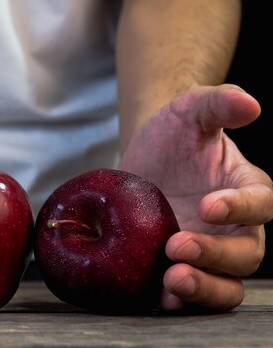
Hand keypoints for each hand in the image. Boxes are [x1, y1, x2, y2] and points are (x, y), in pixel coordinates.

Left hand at [118, 84, 272, 311]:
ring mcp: (209, 252)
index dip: (240, 207)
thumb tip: (249, 103)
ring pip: (226, 284)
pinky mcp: (181, 268)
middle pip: (245, 254)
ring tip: (171, 282)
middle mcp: (235, 228)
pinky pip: (193, 295)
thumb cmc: (173, 134)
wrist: (142, 159)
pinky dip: (181, 300)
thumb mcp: (190, 110)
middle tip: (177, 247)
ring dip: (203, 287)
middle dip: (215, 255)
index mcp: (246, 190)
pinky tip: (158, 296)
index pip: (260, 204)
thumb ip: (218, 102)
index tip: (210, 205)